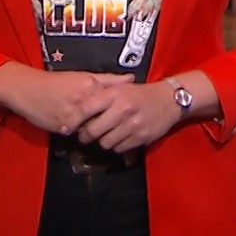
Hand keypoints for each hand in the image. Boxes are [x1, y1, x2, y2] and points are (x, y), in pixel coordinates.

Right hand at [0, 65, 131, 135]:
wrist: (26, 88)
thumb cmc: (54, 82)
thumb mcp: (82, 76)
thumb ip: (108, 79)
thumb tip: (131, 79)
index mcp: (90, 84)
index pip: (114, 99)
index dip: (123, 108)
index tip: (130, 112)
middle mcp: (83, 99)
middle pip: (106, 115)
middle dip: (113, 122)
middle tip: (119, 125)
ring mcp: (73, 113)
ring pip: (94, 127)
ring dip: (98, 130)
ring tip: (104, 131)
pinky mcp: (63, 126)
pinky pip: (78, 133)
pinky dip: (83, 133)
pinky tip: (84, 132)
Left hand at [73, 80, 187, 151]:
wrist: (169, 100)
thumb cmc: (139, 94)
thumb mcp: (120, 88)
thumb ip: (100, 97)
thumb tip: (76, 111)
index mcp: (114, 94)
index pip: (86, 109)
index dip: (73, 120)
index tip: (66, 127)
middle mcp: (122, 108)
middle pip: (93, 130)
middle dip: (86, 135)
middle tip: (85, 135)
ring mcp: (132, 124)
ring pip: (105, 142)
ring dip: (102, 141)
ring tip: (106, 135)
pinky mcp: (140, 137)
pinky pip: (119, 148)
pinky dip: (116, 145)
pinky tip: (120, 137)